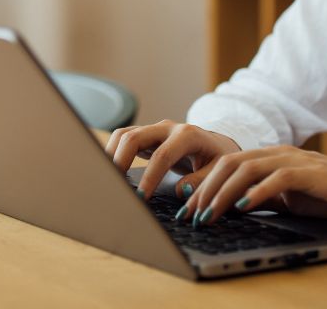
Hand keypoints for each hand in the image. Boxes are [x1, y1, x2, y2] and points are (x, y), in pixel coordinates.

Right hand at [105, 120, 240, 200]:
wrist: (217, 145)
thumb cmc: (218, 159)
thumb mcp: (219, 171)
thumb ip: (203, 181)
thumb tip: (182, 191)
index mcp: (188, 135)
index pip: (163, 155)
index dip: (150, 177)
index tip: (140, 198)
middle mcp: (167, 128)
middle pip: (134, 137)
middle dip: (120, 161)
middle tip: (114, 187)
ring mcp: (154, 130)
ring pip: (124, 135)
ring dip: (112, 155)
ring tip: (107, 180)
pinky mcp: (145, 137)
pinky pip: (123, 140)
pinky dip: (113, 153)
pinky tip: (111, 173)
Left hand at [179, 145, 326, 225]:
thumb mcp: (287, 199)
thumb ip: (260, 198)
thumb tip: (227, 209)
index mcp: (269, 158)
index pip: (226, 165)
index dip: (202, 184)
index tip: (184, 207)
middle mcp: (278, 154)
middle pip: (229, 164)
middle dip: (205, 189)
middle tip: (189, 214)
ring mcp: (295, 160)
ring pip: (247, 169)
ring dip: (223, 192)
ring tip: (208, 213)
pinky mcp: (312, 173)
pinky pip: (279, 178)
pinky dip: (258, 191)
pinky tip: (243, 205)